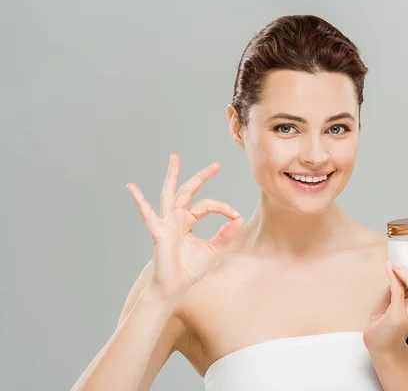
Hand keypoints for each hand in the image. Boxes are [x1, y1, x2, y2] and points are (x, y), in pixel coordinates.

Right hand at [126, 153, 243, 298]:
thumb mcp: (213, 250)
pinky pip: (148, 215)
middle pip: (188, 191)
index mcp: (188, 221)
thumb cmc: (189, 270)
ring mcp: (166, 223)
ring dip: (172, 176)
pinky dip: (140, 201)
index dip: (223, 208)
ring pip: (169, 194)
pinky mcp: (159, 232)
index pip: (206, 205)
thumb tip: (238, 220)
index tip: (236, 215)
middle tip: (216, 165)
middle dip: (201, 177)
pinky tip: (132, 187)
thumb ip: (225, 235)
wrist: (174, 287)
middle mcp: (176, 218)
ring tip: (174, 158)